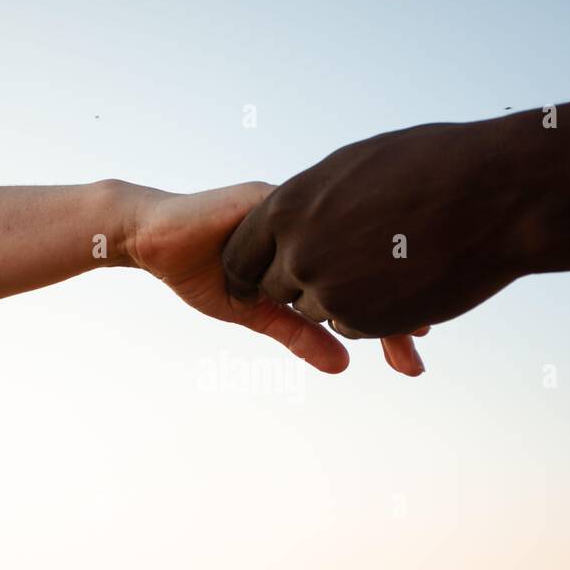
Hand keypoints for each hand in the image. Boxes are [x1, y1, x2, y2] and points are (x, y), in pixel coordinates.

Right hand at [127, 182, 428, 374]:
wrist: (150, 238)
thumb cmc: (201, 269)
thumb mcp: (256, 311)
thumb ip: (298, 333)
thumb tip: (343, 368)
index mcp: (315, 240)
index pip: (364, 275)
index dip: (392, 308)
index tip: (418, 343)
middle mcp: (314, 219)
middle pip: (370, 259)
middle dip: (400, 306)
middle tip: (418, 351)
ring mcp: (295, 207)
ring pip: (349, 244)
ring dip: (382, 284)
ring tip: (408, 325)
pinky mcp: (267, 202)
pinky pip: (310, 227)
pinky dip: (337, 260)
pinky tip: (358, 294)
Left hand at [220, 122, 534, 338]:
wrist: (496, 195)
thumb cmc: (434, 166)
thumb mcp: (358, 168)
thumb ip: (315, 198)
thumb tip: (297, 214)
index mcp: (288, 207)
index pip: (241, 254)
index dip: (255, 264)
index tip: (270, 266)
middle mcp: (299, 252)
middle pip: (274, 287)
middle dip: (298, 282)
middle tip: (340, 262)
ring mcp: (331, 291)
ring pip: (314, 310)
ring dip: (339, 297)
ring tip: (386, 261)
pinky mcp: (366, 321)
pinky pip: (350, 328)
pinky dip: (369, 315)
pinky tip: (404, 283)